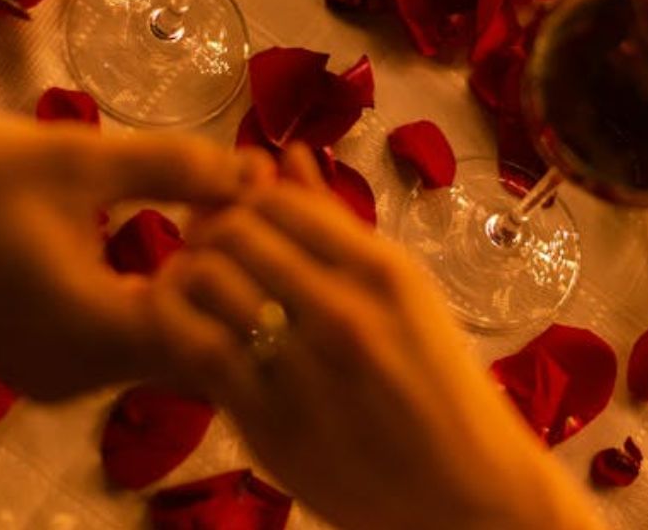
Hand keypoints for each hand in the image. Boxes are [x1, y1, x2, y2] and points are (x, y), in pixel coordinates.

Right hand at [0, 106, 271, 400]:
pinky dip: (159, 300)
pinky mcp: (41, 360)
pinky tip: (177, 244)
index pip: (214, 336)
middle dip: (236, 286)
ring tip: (224, 219)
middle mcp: (77, 376)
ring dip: (199, 293)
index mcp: (89, 334)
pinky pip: (124, 343)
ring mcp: (56, 375)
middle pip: (195, 352)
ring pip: (162, 350)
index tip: (264, 211)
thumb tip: (259, 170)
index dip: (249, 275)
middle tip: (256, 213)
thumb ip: (174, 169)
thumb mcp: (75, 157)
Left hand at [152, 147, 603, 529]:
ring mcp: (305, 371)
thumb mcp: (405, 293)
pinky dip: (179, 329)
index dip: (243, 198)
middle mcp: (343, 313)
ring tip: (193, 291)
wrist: (467, 491)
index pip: (279, 200)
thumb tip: (290, 155)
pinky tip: (188, 333)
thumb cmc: (439, 383)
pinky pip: (199, 353)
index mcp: (384, 272)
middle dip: (207, 232)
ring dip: (187, 277)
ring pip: (208, 285)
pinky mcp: (271, 425)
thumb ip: (339, 225)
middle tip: (202, 249)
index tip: (236, 215)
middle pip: (235, 233)